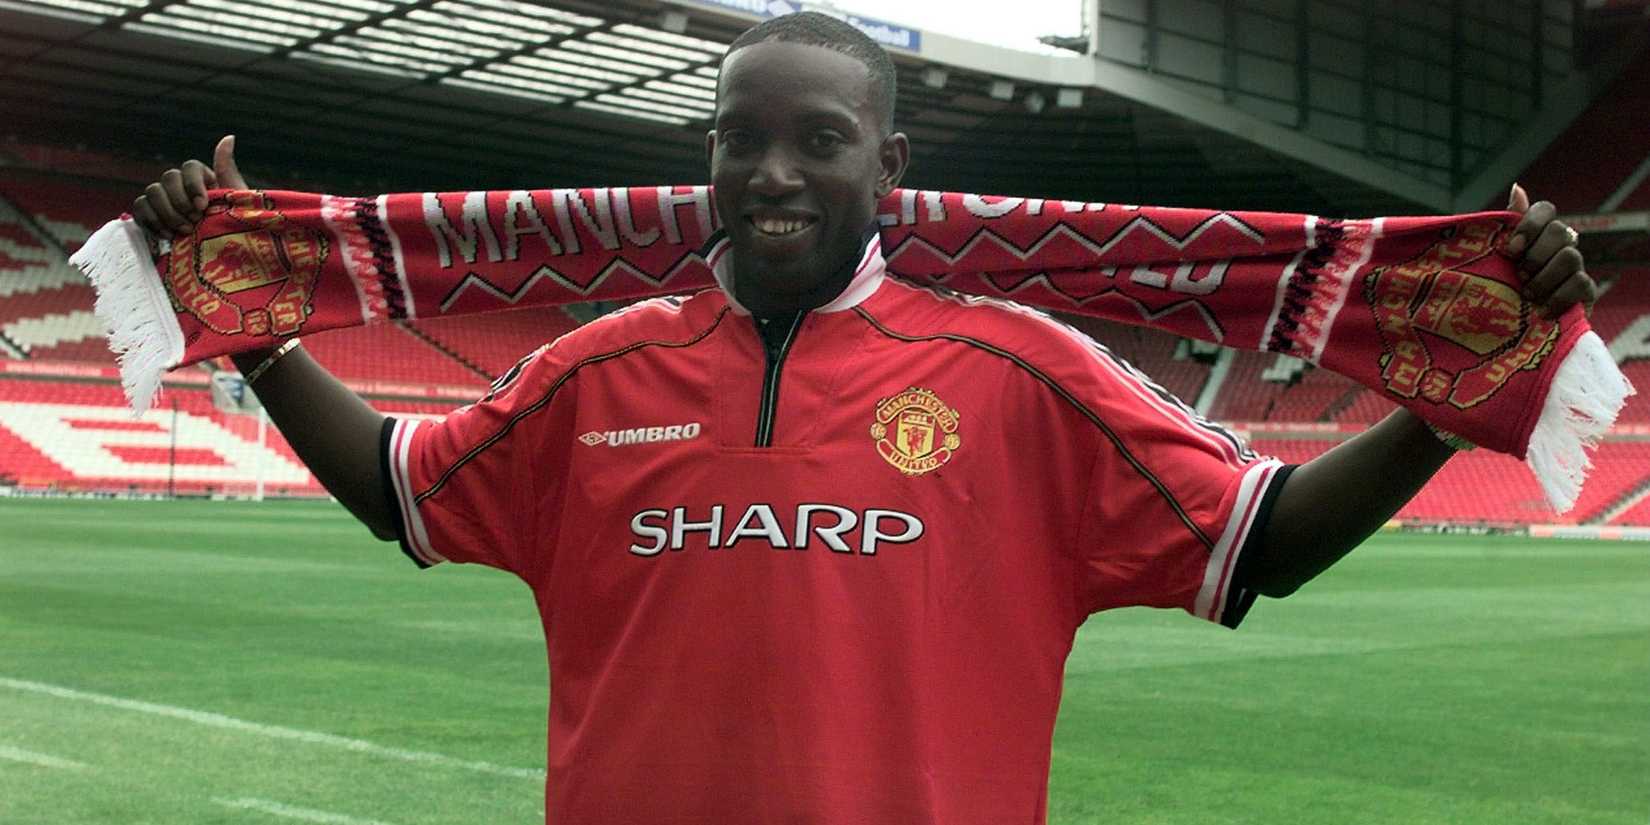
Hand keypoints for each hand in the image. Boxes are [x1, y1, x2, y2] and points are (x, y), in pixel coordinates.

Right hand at [130, 135, 247, 238]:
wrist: (221, 257)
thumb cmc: (232, 227)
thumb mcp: (237, 201)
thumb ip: (228, 170)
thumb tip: (229, 137)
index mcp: (202, 178)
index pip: (190, 167)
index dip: (193, 184)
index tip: (203, 206)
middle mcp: (180, 185)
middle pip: (168, 178)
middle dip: (180, 202)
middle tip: (194, 222)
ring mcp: (162, 199)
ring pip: (152, 192)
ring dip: (167, 213)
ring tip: (184, 232)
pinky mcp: (150, 215)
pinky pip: (139, 209)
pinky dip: (151, 222)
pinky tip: (167, 236)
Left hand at [1503, 183, 1595, 317]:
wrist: (1519, 329)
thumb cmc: (1503, 289)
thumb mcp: (1496, 261)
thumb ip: (1505, 227)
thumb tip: (1517, 187)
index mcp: (1538, 234)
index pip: (1545, 210)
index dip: (1530, 224)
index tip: (1509, 249)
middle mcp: (1561, 245)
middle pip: (1560, 231)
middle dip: (1536, 255)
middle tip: (1518, 275)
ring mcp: (1576, 267)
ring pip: (1571, 256)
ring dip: (1545, 277)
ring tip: (1526, 295)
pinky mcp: (1586, 290)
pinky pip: (1581, 284)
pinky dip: (1558, 298)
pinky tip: (1541, 311)